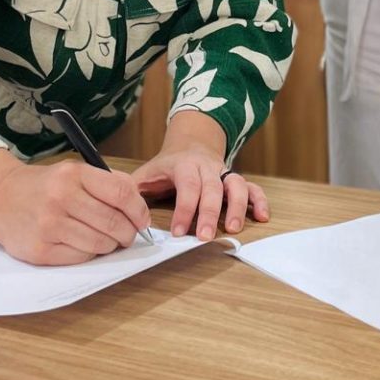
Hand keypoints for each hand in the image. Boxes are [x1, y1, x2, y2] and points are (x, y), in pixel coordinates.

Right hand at [0, 149, 150, 265]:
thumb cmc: (44, 185)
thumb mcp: (73, 171)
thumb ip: (107, 183)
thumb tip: (139, 207)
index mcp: (74, 174)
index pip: (122, 194)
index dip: (139, 211)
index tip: (143, 220)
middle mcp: (61, 198)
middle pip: (113, 222)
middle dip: (128, 233)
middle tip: (128, 235)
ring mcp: (49, 225)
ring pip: (100, 243)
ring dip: (110, 245)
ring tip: (105, 239)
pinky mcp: (40, 250)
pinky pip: (80, 257)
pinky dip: (89, 253)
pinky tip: (82, 243)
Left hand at [132, 112, 269, 239]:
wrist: (191, 143)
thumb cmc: (167, 165)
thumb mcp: (147, 172)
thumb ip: (134, 189)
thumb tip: (116, 206)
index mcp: (184, 165)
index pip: (187, 186)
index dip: (184, 209)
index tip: (179, 232)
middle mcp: (208, 167)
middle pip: (212, 188)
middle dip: (209, 213)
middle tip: (205, 236)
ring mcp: (224, 173)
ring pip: (236, 185)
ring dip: (237, 206)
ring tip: (234, 228)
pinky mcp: (236, 180)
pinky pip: (252, 187)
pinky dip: (260, 201)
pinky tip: (262, 217)